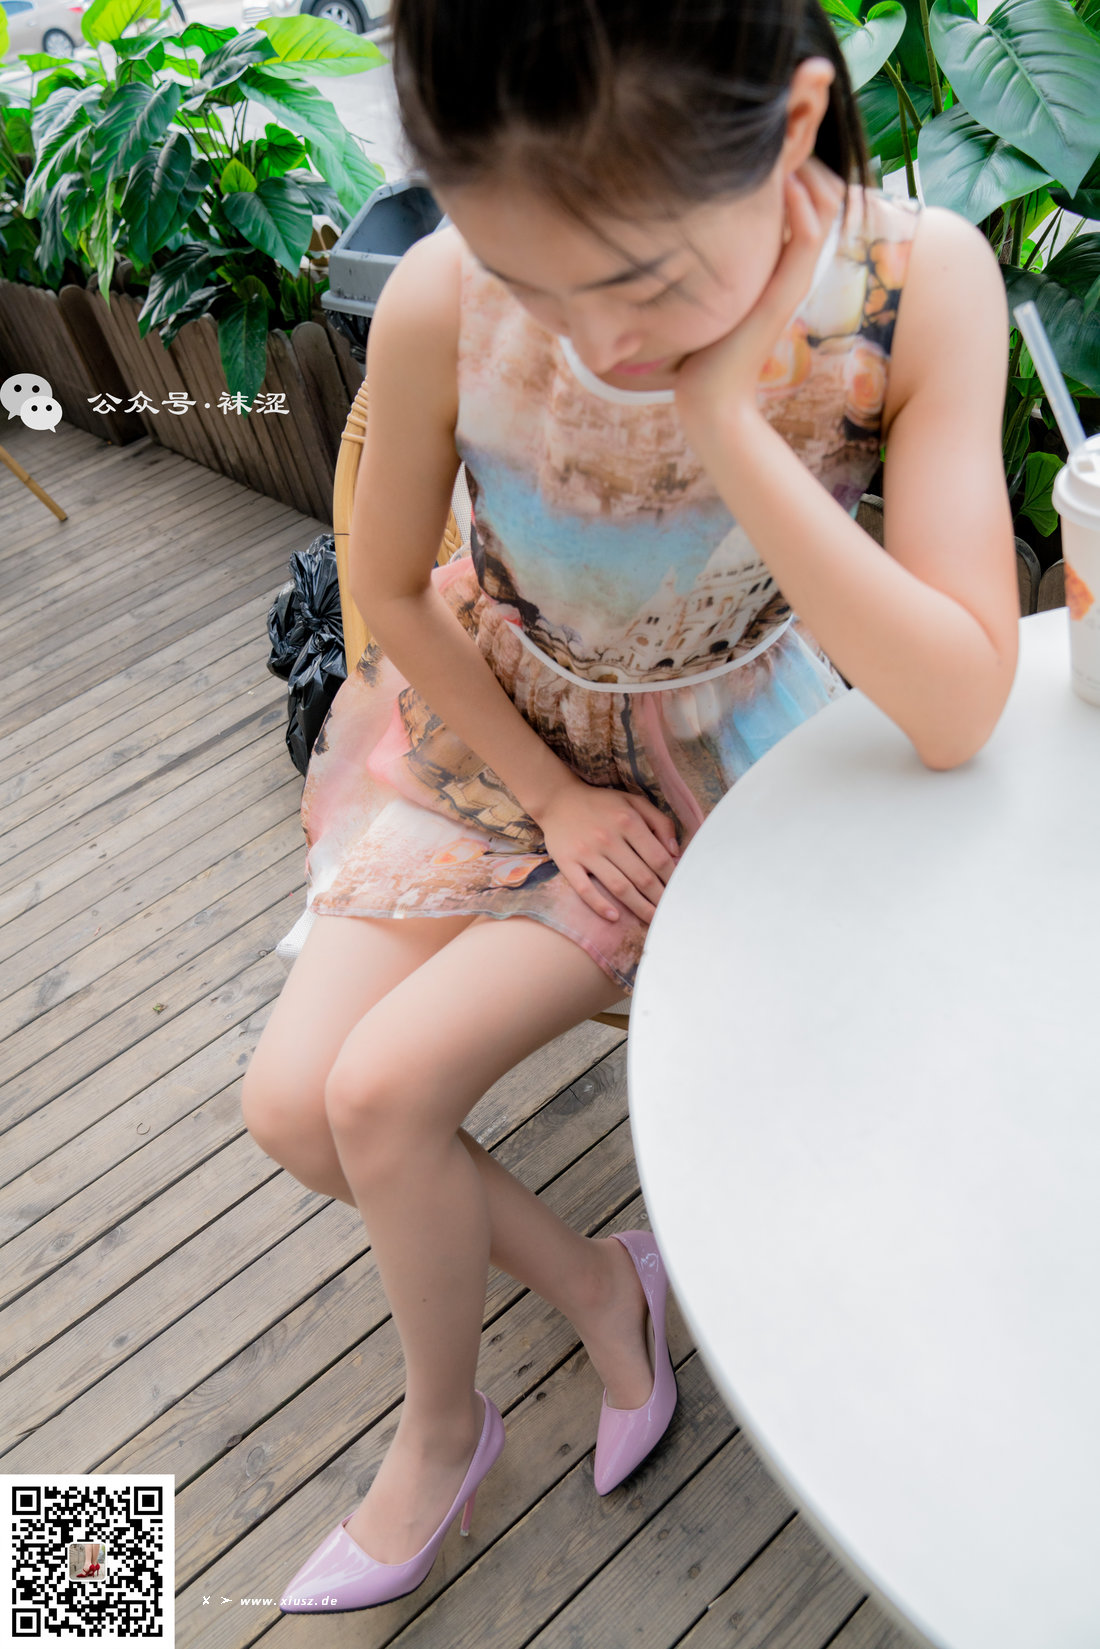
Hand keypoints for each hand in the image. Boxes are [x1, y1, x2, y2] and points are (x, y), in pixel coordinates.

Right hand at [536, 776, 680, 925]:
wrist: (558, 799)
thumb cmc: (602, 804)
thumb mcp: (634, 802)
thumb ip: (660, 822)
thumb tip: (675, 853)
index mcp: (628, 821)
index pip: (658, 858)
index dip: (672, 878)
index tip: (679, 892)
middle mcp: (609, 838)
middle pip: (641, 877)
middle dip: (659, 898)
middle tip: (671, 912)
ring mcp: (587, 852)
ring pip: (619, 887)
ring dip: (639, 907)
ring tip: (652, 920)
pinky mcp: (567, 862)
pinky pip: (585, 889)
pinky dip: (600, 905)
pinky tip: (614, 917)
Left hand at [672, 158, 845, 447]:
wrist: (708, 399)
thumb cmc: (697, 346)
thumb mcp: (700, 285)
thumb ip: (702, 251)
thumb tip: (673, 215)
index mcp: (777, 258)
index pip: (806, 191)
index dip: (795, 157)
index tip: (768, 131)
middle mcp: (791, 263)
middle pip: (823, 189)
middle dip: (806, 151)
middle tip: (785, 122)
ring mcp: (792, 277)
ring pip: (823, 204)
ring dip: (807, 167)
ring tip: (785, 139)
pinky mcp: (784, 293)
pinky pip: (806, 236)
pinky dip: (798, 204)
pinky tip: (779, 181)